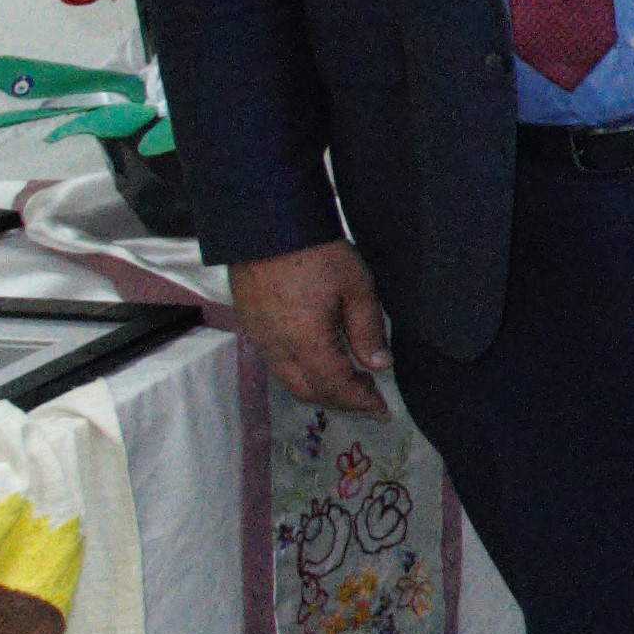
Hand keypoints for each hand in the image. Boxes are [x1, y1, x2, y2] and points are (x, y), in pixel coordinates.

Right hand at [233, 237, 393, 412]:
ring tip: (348, 384)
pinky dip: (301, 372)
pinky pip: (276, 362)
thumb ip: (368, 330)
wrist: (267, 225)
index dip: (360, 401)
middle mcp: (276, 347)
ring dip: (319, 389)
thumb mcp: (357, 287)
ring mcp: (259, 337)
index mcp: (305, 342)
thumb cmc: (317, 252)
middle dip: (340, 402)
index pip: (335, 387)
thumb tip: (379, 365)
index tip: (382, 409)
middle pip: (307, 392)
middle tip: (368, 400)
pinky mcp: (250, 325)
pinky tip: (319, 362)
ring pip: (289, 380)